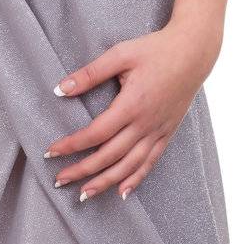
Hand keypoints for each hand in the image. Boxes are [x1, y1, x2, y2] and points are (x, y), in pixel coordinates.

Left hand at [43, 21, 218, 199]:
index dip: (72, 145)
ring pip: (129, 166)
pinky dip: (135, 179)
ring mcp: (158, 132)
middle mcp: (145, 124)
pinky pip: (150, 162)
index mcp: (131, 105)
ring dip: (105, 182)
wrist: (193, 53)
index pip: (96, 133)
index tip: (51, 152)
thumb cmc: (154, 50)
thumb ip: (89, 74)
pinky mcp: (167, 133)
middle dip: (83, 170)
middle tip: (60, 180)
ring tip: (84, 194)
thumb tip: (60, 89)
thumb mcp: (119, 55)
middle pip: (110, 156)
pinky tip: (122, 192)